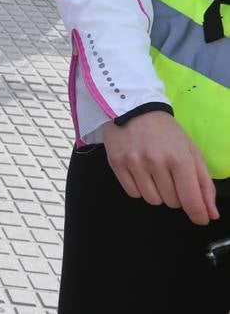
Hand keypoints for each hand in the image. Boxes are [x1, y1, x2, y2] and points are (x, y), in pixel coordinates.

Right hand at [101, 111, 219, 225]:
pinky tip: (141, 173)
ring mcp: (134, 163)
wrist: (133, 108)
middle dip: (176, 195)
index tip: (201, 218)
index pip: (191, 200)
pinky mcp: (116, 163)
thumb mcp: (191, 151)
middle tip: (172, 178)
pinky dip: (140, 188)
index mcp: (179, 158)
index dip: (198, 214)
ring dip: (157, 193)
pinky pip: (133, 193)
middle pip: (172, 202)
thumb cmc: (166, 131)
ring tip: (155, 174)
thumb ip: (204, 183)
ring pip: (152, 200)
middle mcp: (156, 162)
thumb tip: (210, 213)